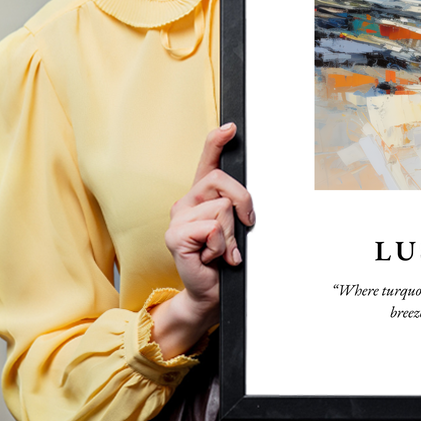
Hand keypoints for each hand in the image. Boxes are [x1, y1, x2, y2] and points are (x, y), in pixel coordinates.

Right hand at [150, 123, 254, 357]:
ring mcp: (178, 218)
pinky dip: (221, 246)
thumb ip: (236, 208)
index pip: (207, 161)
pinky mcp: (175, 236)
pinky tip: (212, 257)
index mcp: (201, 196)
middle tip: (244, 226)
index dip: (217, 141)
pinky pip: (212, 228)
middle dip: (243, 203)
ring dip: (231, 234)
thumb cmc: (224, 259)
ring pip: (222, 208)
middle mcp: (186, 202)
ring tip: (223, 250)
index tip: (231, 127)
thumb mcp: (235, 228)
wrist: (210, 292)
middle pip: (222, 181)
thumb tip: (246, 200)